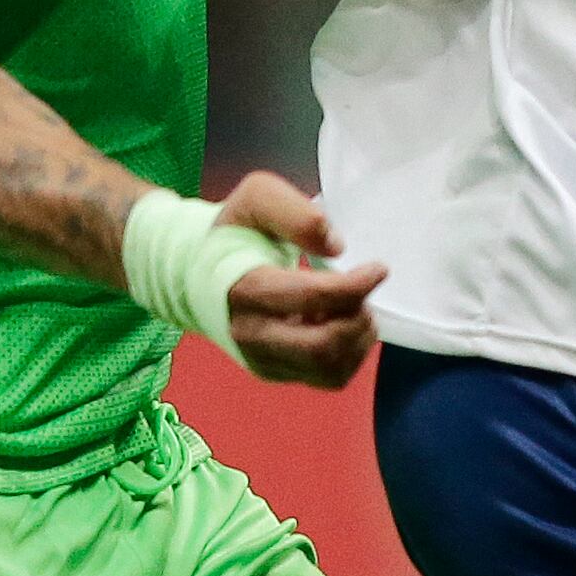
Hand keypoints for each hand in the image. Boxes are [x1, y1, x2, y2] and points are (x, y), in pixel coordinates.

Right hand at [216, 169, 387, 388]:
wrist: (197, 272)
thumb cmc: (235, 231)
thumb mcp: (257, 198)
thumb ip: (297, 214)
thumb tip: (336, 248)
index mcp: (246, 288)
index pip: (312, 298)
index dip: (355, 286)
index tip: (378, 269)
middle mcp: (251, 334)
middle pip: (323, 347)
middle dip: (358, 318)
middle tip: (361, 293)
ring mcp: (262, 359)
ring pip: (330, 369)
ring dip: (357, 338)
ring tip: (351, 308)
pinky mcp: (273, 372)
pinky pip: (327, 377)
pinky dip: (348, 353)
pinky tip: (337, 323)